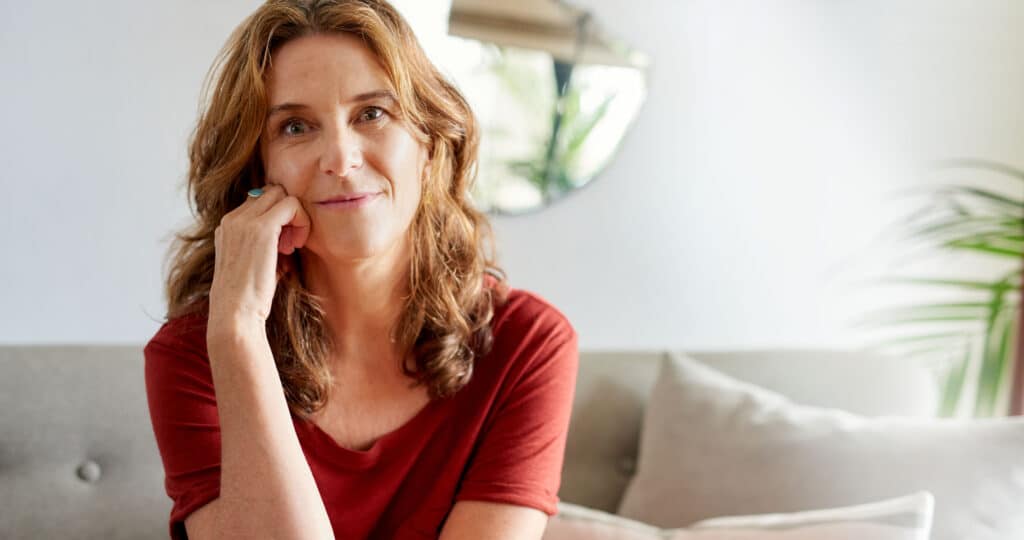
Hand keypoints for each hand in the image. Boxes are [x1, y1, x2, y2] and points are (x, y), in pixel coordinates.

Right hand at [208, 184, 310, 325]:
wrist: (234, 313)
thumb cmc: (248, 297)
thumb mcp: (253, 264)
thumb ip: (265, 246)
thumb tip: (287, 238)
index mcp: (227, 226)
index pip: (259, 201)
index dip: (278, 219)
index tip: (283, 246)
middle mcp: (232, 219)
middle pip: (271, 192)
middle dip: (287, 214)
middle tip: (290, 244)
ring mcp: (244, 221)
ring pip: (281, 194)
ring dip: (295, 217)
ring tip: (291, 246)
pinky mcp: (261, 228)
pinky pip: (292, 205)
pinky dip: (301, 222)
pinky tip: (295, 246)